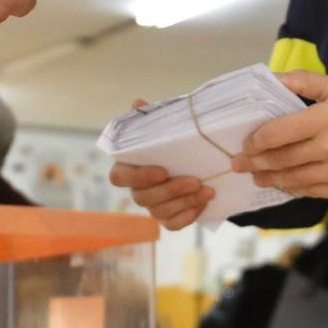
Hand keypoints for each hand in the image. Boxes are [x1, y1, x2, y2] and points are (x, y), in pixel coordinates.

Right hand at [108, 98, 213, 230]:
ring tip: (208, 190)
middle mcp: (137, 190)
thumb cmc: (172, 142)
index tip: (162, 170)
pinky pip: (174, 224)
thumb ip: (149, 118)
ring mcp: (152, 206)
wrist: (194, 159)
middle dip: (171, 191)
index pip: (119, 178)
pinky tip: (204, 203)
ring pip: (161, 212)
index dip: (138, 177)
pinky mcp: (168, 218)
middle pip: (144, 198)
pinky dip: (189, 216)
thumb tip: (138, 102)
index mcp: (128, 168)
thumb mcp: (163, 127)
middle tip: (195, 180)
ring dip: (185, 202)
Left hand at [233, 71, 327, 199]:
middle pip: (281, 159)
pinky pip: (310, 191)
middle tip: (240, 163)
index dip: (257, 140)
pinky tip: (282, 182)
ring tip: (256, 176)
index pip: (278, 133)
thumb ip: (302, 81)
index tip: (247, 142)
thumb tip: (270, 78)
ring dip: (270, 178)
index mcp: (325, 119)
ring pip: (292, 179)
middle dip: (255, 162)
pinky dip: (292, 188)